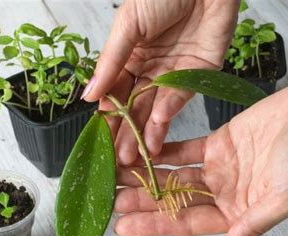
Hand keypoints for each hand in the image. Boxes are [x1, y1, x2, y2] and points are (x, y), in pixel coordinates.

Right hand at [82, 0, 238, 164]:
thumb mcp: (127, 26)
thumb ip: (110, 63)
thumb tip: (89, 96)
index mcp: (130, 57)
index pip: (115, 94)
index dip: (108, 116)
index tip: (100, 138)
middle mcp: (151, 69)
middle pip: (136, 107)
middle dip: (127, 132)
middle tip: (119, 158)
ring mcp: (174, 73)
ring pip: (157, 108)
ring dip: (147, 131)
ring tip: (138, 155)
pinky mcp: (198, 74)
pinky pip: (181, 96)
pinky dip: (169, 111)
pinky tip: (155, 126)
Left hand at [113, 78, 287, 235]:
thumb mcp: (283, 199)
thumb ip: (251, 228)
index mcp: (237, 215)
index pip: (186, 224)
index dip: (154, 225)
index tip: (123, 227)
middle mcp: (223, 195)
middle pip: (174, 200)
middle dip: (142, 200)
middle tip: (110, 199)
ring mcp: (218, 169)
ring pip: (174, 175)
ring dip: (146, 175)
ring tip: (115, 175)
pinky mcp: (218, 143)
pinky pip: (184, 149)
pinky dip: (163, 150)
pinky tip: (140, 150)